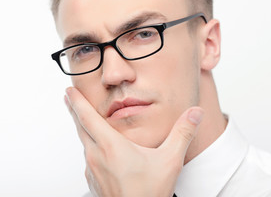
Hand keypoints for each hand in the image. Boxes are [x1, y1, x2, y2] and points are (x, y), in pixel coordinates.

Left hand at [65, 87, 202, 196]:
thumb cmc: (148, 193)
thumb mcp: (170, 160)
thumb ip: (183, 133)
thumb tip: (195, 113)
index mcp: (111, 146)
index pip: (87, 118)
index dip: (77, 102)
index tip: (68, 91)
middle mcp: (97, 156)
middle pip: (81, 128)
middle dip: (75, 110)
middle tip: (69, 98)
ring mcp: (93, 170)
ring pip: (84, 143)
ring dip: (83, 129)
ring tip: (84, 121)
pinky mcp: (94, 181)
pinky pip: (88, 158)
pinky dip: (90, 147)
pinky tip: (99, 150)